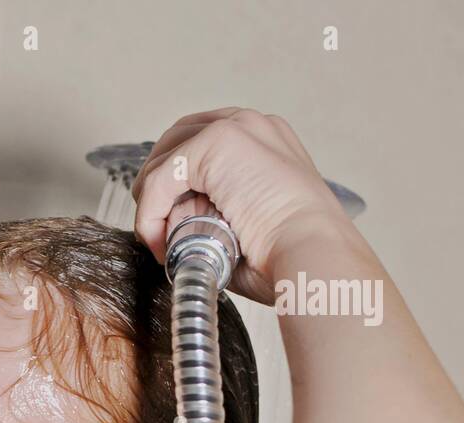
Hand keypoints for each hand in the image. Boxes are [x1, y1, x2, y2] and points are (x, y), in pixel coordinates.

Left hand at [130, 107, 356, 304]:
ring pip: (165, 159)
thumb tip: (178, 234)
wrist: (312, 256)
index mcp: (263, 142)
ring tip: (159, 242)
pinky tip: (158, 241)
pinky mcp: (218, 143)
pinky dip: (150, 212)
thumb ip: (214, 218)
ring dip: (151, 204)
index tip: (166, 224)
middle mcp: (250, 125)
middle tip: (152, 229)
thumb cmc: (289, 256)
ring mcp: (236, 128)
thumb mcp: (247, 228)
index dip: (172, 183)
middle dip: (155, 186)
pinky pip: (162, 177)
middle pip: (175, 142)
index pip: (198, 145)